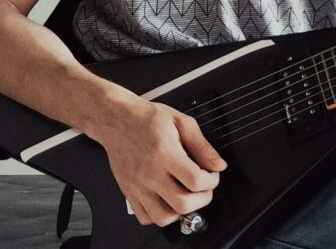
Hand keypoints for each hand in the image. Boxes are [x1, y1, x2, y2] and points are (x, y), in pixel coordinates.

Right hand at [92, 94, 226, 226]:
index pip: (195, 181)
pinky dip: (160, 215)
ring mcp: (137, 186)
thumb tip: (218, 165)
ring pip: (163, 217)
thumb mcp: (181, 122)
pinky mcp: (128, 192)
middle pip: (182, 204)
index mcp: (165, 153)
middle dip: (202, 199)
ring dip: (181, 211)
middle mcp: (150, 173)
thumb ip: (202, 145)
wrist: (116, 120)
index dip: (211, 181)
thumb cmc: (146, 119)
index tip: (212, 175)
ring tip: (186, 195)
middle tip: (203, 188)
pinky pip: (145, 218)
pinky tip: (167, 200)